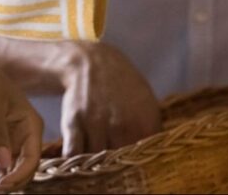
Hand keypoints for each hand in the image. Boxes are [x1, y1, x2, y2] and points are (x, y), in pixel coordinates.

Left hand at [0, 38, 42, 194]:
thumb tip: (4, 163)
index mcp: (32, 125)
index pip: (32, 158)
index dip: (19, 175)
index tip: (2, 186)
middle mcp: (27, 135)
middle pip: (26, 168)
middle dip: (13, 183)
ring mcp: (14, 140)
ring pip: (16, 170)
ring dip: (5, 183)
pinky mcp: (1, 143)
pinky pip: (4, 166)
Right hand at [59, 42, 161, 156]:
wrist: (90, 62)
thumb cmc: (122, 84)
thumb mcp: (147, 101)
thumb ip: (151, 129)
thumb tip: (154, 153)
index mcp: (145, 121)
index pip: (145, 157)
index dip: (138, 162)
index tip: (133, 160)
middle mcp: (121, 125)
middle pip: (120, 162)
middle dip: (117, 164)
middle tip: (113, 158)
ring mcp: (96, 124)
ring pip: (97, 161)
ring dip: (96, 163)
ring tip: (98, 157)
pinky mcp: (74, 123)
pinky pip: (74, 153)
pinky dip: (75, 160)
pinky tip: (80, 157)